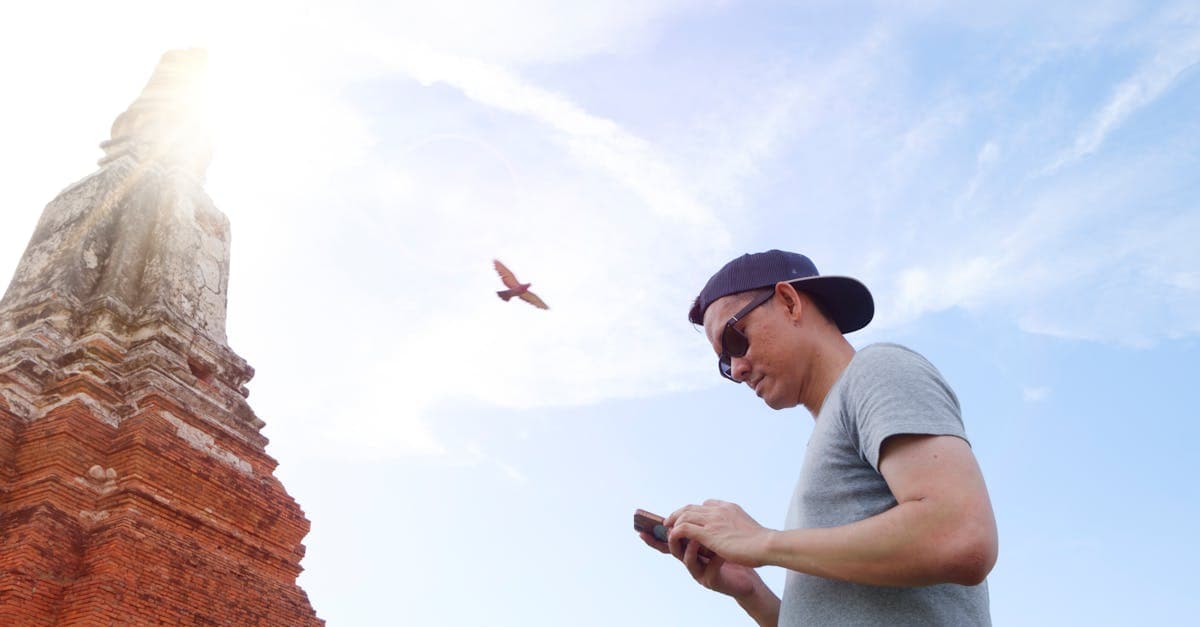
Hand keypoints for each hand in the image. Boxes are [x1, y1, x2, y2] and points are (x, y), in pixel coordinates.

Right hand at [638, 528, 764, 598]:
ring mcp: (700, 572)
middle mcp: (692, 561)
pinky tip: (719, 552)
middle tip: (668, 528)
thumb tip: (693, 508)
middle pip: (673, 550)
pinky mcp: (712, 580)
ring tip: (696, 538)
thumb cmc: (735, 550)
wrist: (754, 566)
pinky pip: (707, 568)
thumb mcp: (716, 534)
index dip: (654, 537)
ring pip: (686, 559)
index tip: (640, 530)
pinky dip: (711, 558)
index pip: (669, 542)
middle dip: (669, 539)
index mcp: (690, 549)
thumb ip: (703, 525)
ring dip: (690, 546)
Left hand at [666, 500, 772, 567]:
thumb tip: (736, 532)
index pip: (706, 504)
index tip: (690, 518)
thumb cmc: (762, 541)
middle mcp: (718, 510)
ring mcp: (712, 520)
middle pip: (691, 507)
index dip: (695, 511)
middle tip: (670, 522)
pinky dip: (675, 532)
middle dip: (679, 514)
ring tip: (667, 529)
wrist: (767, 545)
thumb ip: (738, 525)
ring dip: (673, 521)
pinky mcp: (708, 533)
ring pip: (684, 515)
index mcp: (728, 507)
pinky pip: (683, 528)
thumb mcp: (748, 527)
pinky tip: (672, 538)